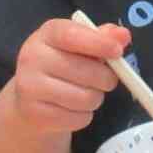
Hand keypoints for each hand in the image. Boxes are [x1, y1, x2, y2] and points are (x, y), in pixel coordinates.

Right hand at [6, 17, 131, 134]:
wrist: (30, 99)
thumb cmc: (61, 67)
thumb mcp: (80, 45)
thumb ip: (102, 37)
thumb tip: (123, 35)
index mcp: (46, 34)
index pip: (72, 36)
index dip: (98, 43)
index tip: (117, 51)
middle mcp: (33, 57)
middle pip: (87, 71)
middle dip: (106, 78)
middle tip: (104, 79)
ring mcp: (30, 87)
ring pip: (86, 98)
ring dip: (95, 98)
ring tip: (85, 93)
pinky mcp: (36, 114)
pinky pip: (79, 118)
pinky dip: (84, 116)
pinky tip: (71, 108)